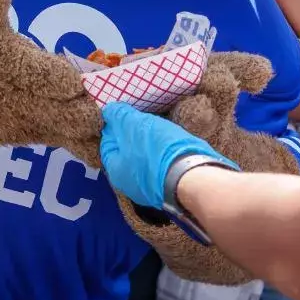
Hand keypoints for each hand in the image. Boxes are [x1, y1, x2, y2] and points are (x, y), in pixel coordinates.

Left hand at [99, 102, 233, 210]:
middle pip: (127, 154)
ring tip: (160, 129)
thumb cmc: (157, 150)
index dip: (114, 127)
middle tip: (144, 120)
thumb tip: (108, 111)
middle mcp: (131, 185)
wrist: (192, 177)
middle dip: (133, 137)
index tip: (124, 114)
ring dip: (151, 146)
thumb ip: (119, 116)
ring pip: (146, 162)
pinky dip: (165, 156)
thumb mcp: (133, 125)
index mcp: (116, 172)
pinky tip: (173, 145)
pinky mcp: (172, 188)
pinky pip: (163, 168)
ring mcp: (152, 189)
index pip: (108, 145)